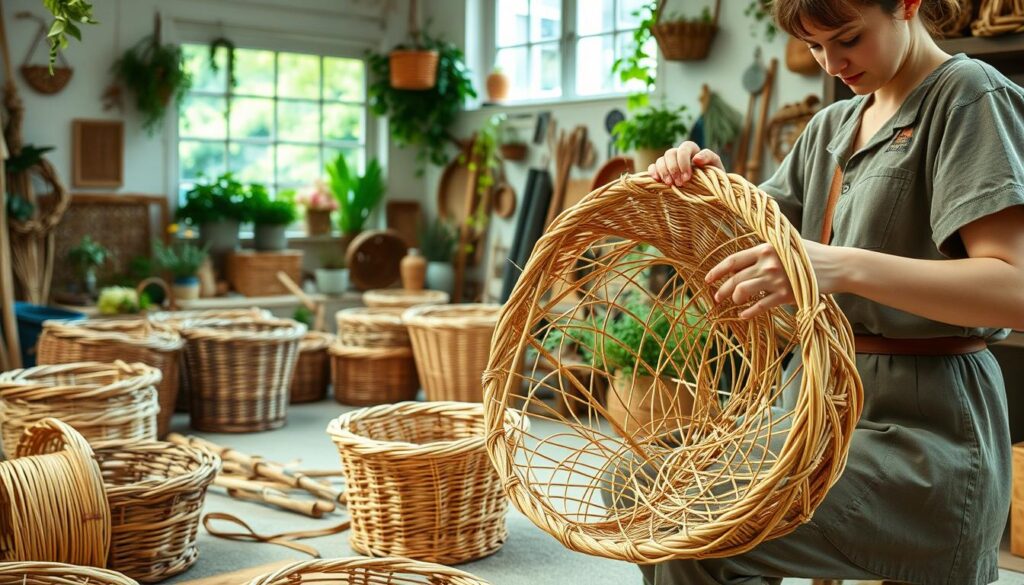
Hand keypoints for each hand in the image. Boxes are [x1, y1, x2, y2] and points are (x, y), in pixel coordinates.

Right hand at [649, 141, 724, 186]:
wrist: (709, 191)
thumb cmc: (713, 178)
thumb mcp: (716, 166)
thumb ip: (709, 157)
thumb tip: (696, 159)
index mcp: (692, 151)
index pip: (684, 147)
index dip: (683, 161)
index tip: (687, 177)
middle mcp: (679, 155)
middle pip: (670, 153)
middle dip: (673, 169)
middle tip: (680, 183)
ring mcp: (669, 163)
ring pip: (660, 160)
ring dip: (664, 172)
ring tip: (670, 184)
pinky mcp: (662, 172)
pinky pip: (652, 167)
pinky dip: (653, 172)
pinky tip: (657, 179)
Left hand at [704, 240, 845, 318]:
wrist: (838, 266)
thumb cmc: (812, 255)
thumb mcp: (787, 245)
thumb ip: (767, 251)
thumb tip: (746, 260)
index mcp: (766, 248)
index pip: (733, 260)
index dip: (717, 271)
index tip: (707, 280)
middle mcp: (768, 262)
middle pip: (735, 278)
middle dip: (722, 290)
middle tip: (717, 298)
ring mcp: (777, 279)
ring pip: (744, 291)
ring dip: (734, 300)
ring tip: (734, 304)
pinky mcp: (787, 294)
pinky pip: (761, 306)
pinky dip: (749, 312)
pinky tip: (743, 316)